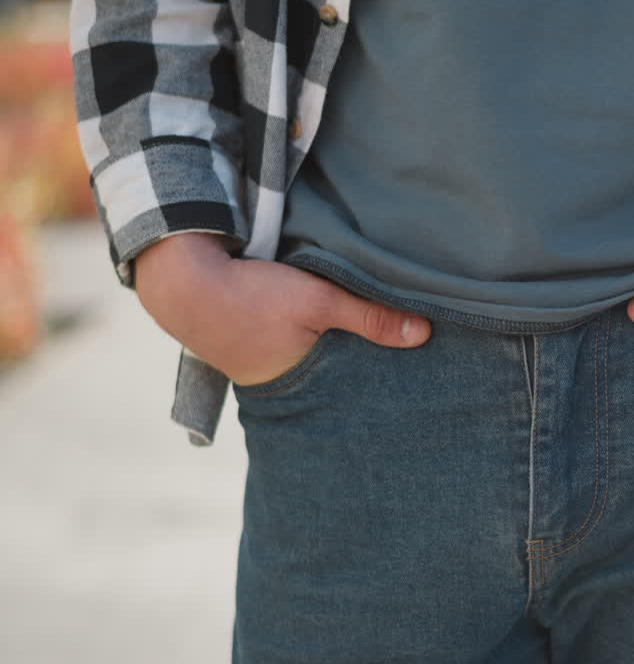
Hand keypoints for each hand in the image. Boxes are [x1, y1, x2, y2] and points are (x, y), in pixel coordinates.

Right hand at [134, 233, 431, 385]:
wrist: (178, 277)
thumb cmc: (249, 294)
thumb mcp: (317, 301)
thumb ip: (370, 317)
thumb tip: (425, 335)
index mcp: (300, 384)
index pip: (353, 387)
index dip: (379, 376)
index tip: (413, 371)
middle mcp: (282, 382)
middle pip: (337, 374)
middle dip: (363, 365)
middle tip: (402, 356)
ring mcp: (263, 363)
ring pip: (316, 356)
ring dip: (336, 344)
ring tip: (375, 336)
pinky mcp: (252, 339)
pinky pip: (295, 341)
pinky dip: (313, 332)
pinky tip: (331, 320)